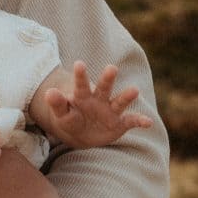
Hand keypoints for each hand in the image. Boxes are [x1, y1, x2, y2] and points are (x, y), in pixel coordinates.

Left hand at [34, 63, 152, 150]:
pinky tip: (148, 122)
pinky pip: (131, 121)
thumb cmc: (70, 119)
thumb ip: (57, 104)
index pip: (80, 84)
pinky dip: (139, 121)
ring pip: (119, 101)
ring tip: (134, 90)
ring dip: (127, 96)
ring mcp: (110, 110)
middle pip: (103, 87)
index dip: (80, 75)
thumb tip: (48, 92)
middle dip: (107, 78)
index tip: (79, 63)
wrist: (81, 133)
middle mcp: (99, 99)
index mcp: (82, 95)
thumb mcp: (61, 114)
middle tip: (111, 68)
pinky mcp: (120, 123)